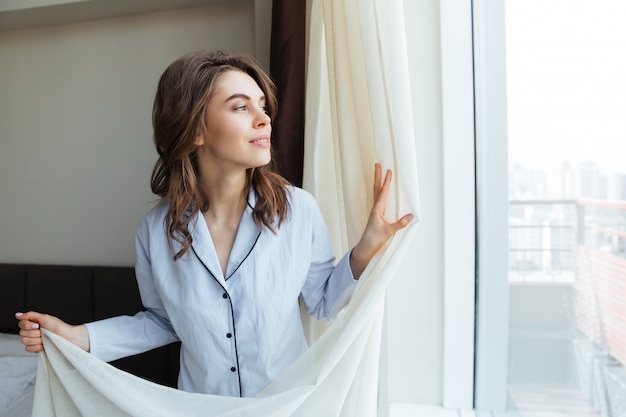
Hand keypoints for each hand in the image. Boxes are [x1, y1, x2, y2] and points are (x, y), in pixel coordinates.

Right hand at [15, 311, 89, 352]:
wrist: (67, 338)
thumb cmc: (59, 327)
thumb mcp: (45, 318)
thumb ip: (30, 315)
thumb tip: (18, 314)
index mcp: (34, 324)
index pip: (21, 324)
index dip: (28, 325)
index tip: (37, 325)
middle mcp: (33, 332)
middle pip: (22, 333)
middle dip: (34, 333)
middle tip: (43, 332)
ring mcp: (34, 341)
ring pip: (24, 341)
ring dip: (36, 340)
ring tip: (45, 338)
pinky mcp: (36, 349)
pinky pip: (28, 349)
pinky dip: (37, 347)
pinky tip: (44, 345)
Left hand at [350, 163, 413, 278]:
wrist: (366, 246)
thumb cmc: (375, 238)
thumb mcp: (389, 231)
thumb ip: (400, 223)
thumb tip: (412, 216)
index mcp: (377, 209)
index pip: (382, 192)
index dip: (386, 181)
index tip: (389, 170)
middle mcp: (375, 208)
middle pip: (376, 188)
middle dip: (377, 176)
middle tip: (377, 164)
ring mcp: (375, 210)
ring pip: (376, 192)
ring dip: (377, 181)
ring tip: (378, 172)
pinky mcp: (376, 214)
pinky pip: (378, 198)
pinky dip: (379, 190)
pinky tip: (382, 190)